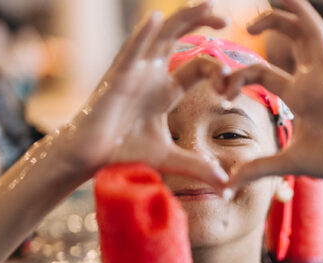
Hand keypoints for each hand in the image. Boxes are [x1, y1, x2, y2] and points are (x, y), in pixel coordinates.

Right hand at [54, 2, 229, 189]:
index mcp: (166, 89)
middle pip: (180, 37)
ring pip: (160, 35)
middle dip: (202, 22)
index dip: (219, 70)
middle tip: (227, 16)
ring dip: (183, 18)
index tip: (233, 82)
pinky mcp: (117, 79)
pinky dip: (143, 35)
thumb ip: (198, 166)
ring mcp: (134, 72)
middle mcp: (152, 74)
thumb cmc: (122, 154)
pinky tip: (156, 19)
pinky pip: (131, 52)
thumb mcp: (170, 159)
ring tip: (207, 5)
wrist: (89, 160)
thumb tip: (226, 184)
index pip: (199, 66)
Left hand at [224, 0, 322, 195]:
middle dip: (272, 20)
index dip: (239, 76)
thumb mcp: (289, 162)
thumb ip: (257, 169)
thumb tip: (227, 186)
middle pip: (292, 38)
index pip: (262, 73)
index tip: (221, 90)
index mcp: (298, 93)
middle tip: (249, 18)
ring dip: (299, 11)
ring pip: (314, 34)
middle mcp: (314, 79)